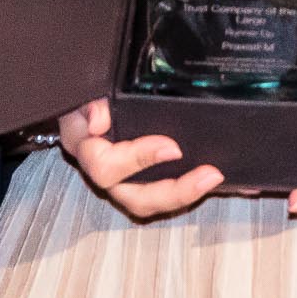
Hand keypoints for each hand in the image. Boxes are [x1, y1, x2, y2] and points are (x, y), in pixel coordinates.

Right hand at [59, 97, 223, 219]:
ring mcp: (123, 183)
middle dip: (174, 191)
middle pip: (135, 198)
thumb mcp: (84, 94)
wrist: (84, 107)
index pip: (106, 166)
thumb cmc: (86, 99)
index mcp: (85, 150)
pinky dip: (185, 192)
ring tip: (212, 178)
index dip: (140, 159)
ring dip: (184, 195)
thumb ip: (91, 103)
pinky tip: (207, 180)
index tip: (172, 147)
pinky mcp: (140, 183)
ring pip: (150, 204)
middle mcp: (103, 175)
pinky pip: (161, 197)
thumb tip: (99, 120)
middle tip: (207, 174)